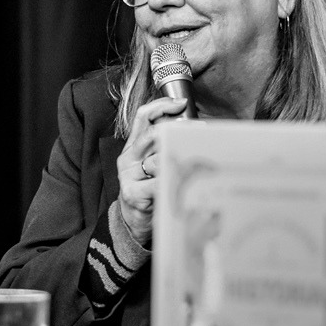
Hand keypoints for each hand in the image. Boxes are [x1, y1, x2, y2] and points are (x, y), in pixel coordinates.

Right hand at [116, 97, 187, 245]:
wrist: (132, 223)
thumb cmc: (149, 193)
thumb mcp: (153, 167)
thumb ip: (164, 149)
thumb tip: (193, 132)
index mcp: (132, 148)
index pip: (142, 117)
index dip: (160, 106)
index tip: (180, 102)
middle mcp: (128, 159)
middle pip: (151, 135)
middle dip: (176, 131)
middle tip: (197, 130)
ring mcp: (128, 176)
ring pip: (157, 160)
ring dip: (179, 163)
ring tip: (197, 165)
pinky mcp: (133, 193)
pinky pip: (159, 183)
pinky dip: (174, 183)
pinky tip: (187, 185)